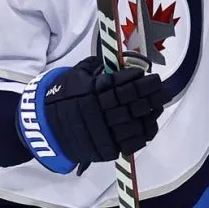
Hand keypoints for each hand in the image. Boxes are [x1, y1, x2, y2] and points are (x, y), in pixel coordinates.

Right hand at [43, 56, 169, 167]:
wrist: (45, 127)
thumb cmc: (61, 97)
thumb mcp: (74, 75)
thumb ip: (93, 67)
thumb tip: (112, 61)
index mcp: (94, 91)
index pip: (124, 83)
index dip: (139, 79)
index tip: (150, 75)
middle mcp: (101, 110)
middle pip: (134, 101)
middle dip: (152, 94)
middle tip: (163, 89)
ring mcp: (104, 131)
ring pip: (136, 122)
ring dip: (151, 113)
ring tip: (159, 105)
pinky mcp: (106, 148)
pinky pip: (130, 142)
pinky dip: (143, 134)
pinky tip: (151, 125)